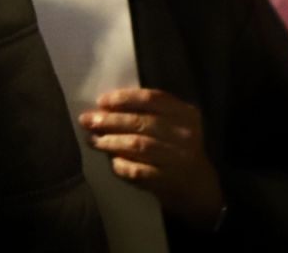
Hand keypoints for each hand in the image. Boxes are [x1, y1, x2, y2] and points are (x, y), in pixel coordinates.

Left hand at [80, 87, 225, 229]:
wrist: (199, 189)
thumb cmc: (178, 149)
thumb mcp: (174, 125)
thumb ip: (148, 113)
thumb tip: (105, 108)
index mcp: (186, 114)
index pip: (153, 98)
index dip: (124, 98)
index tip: (102, 101)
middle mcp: (185, 134)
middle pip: (141, 122)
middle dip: (110, 120)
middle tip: (87, 120)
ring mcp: (178, 159)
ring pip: (137, 145)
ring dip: (110, 142)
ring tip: (92, 140)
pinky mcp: (169, 181)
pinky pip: (138, 170)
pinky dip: (122, 165)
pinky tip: (112, 162)